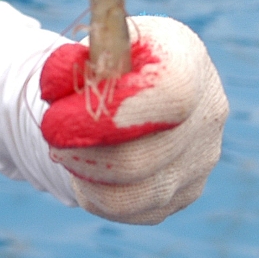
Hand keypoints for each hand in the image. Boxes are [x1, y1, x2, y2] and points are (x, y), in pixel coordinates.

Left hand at [38, 15, 227, 224]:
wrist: (133, 92)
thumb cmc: (111, 65)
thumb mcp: (90, 48)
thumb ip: (76, 61)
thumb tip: (57, 85)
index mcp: (187, 59)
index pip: (170, 92)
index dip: (111, 111)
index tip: (57, 115)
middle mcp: (208, 112)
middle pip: (140, 156)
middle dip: (82, 150)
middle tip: (50, 134)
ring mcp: (200, 160)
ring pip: (130, 192)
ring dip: (85, 172)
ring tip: (67, 149)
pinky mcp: (184, 193)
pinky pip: (128, 209)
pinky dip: (95, 190)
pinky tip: (87, 166)